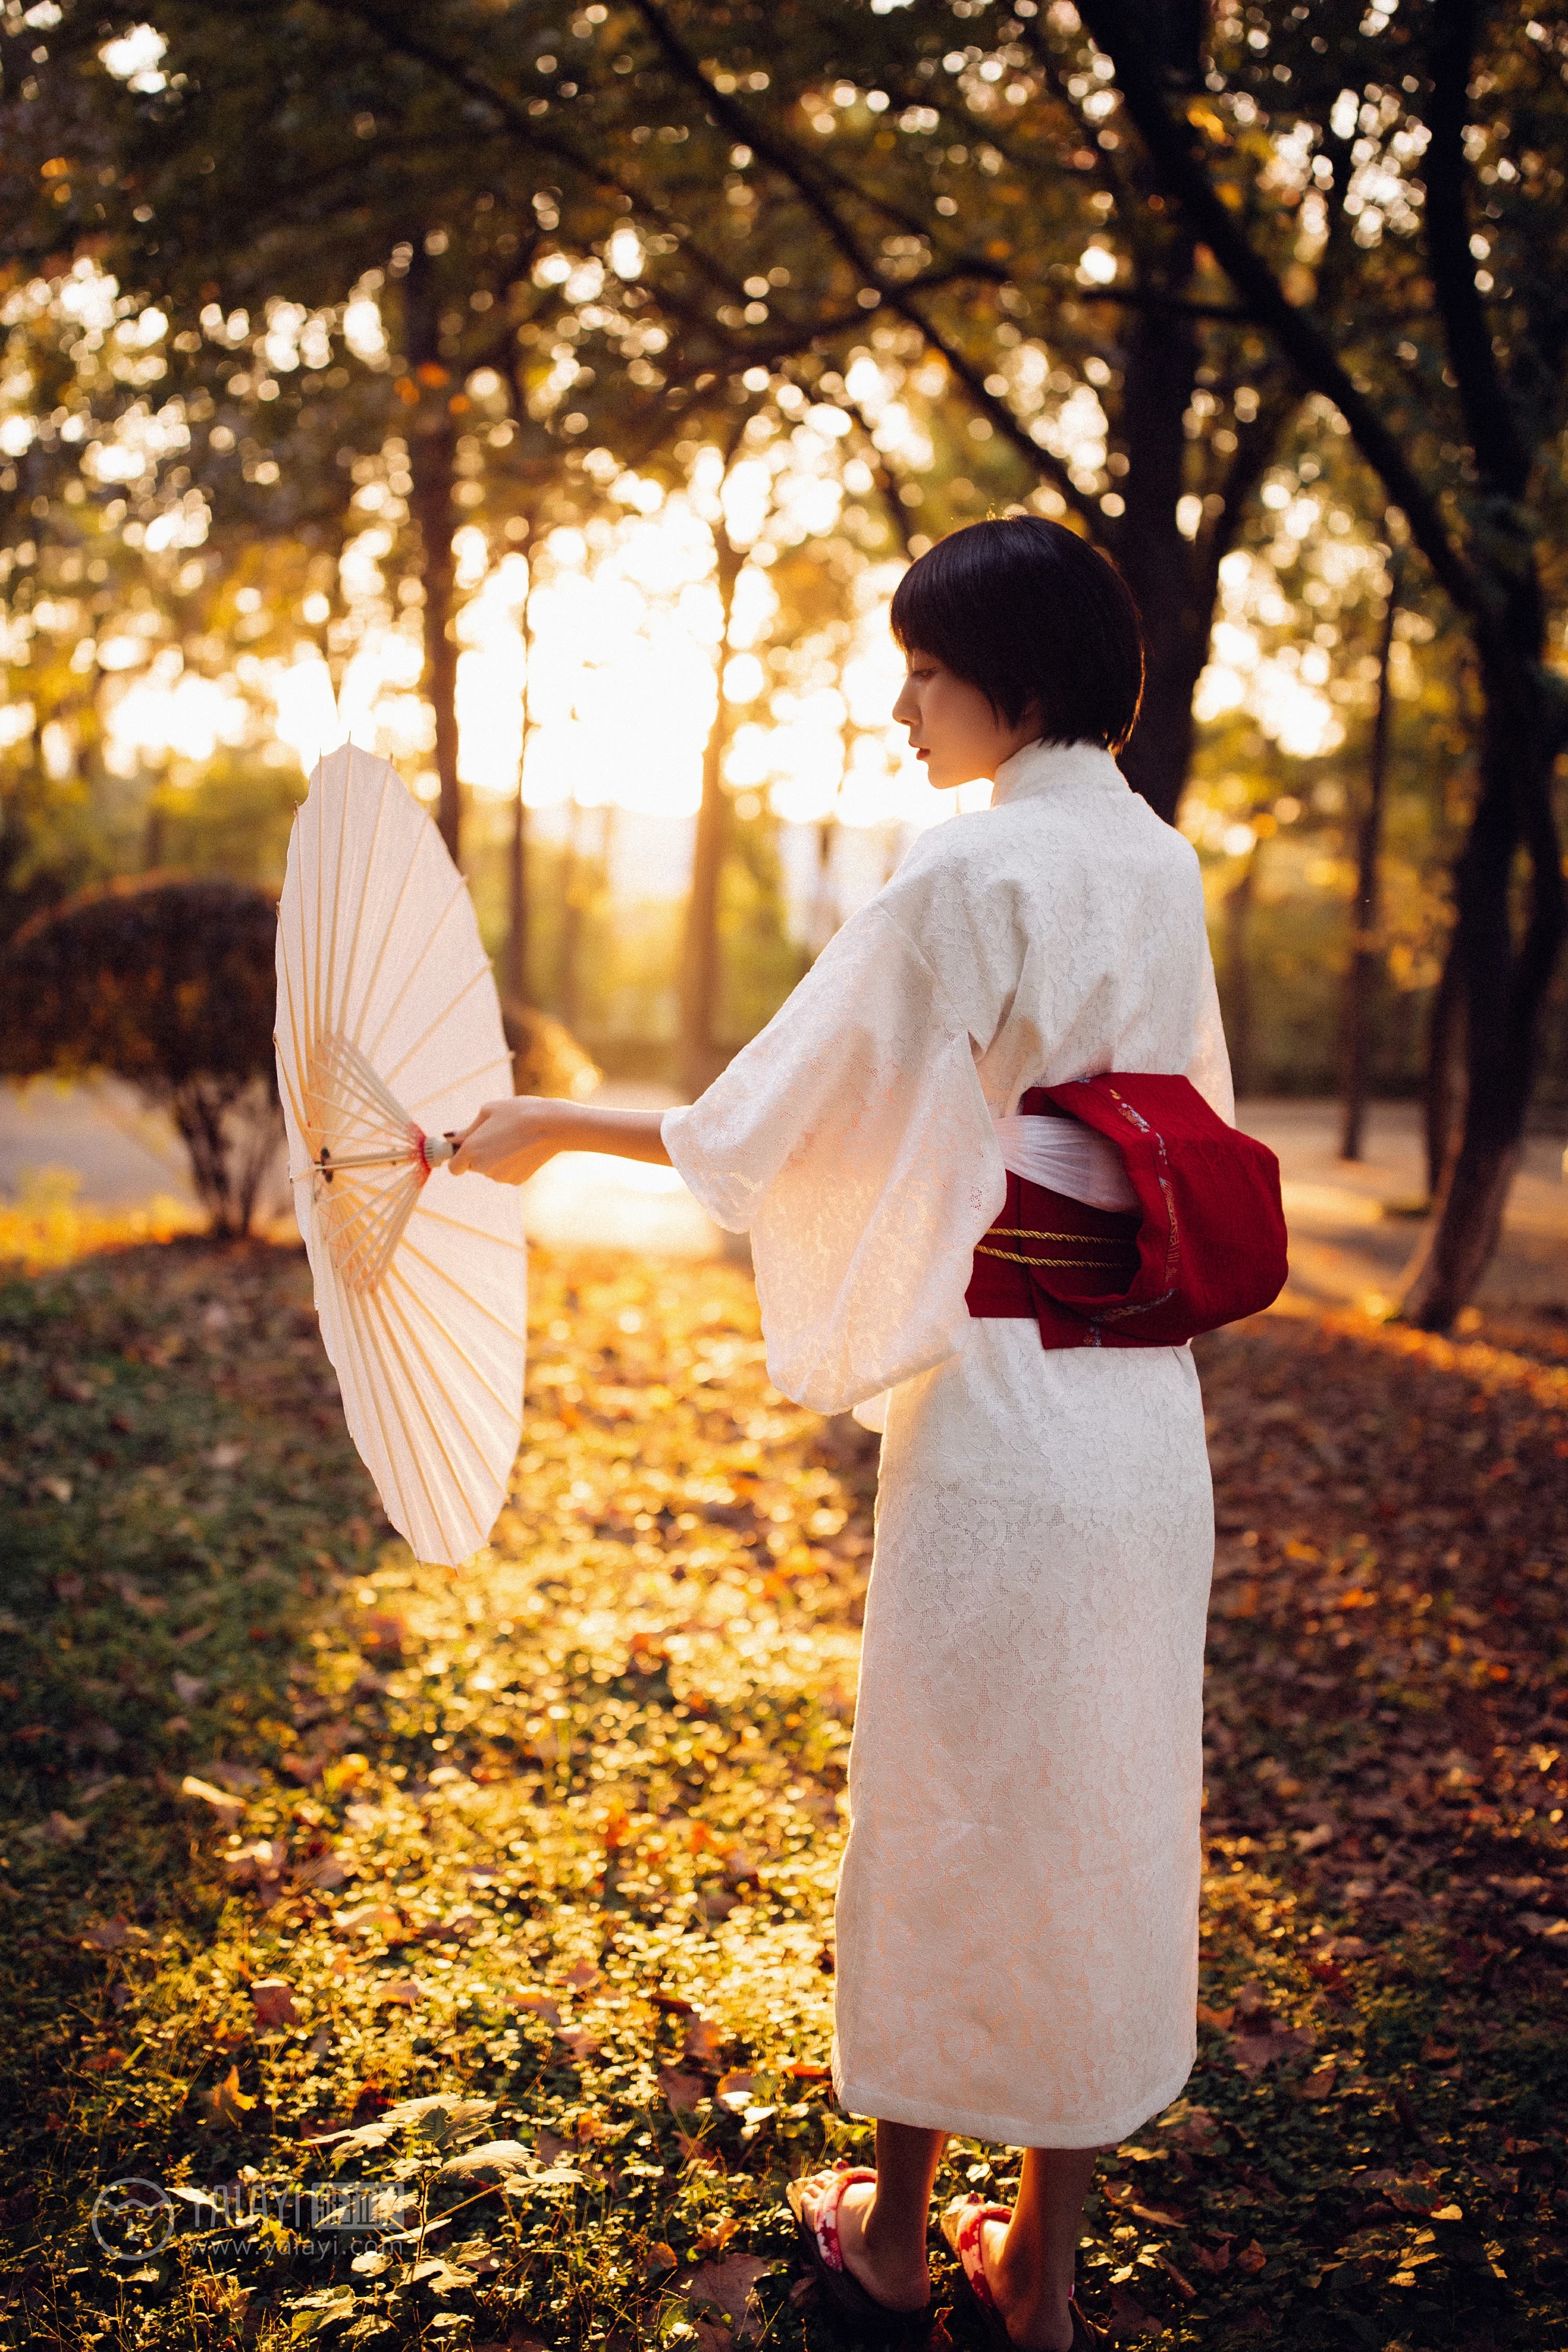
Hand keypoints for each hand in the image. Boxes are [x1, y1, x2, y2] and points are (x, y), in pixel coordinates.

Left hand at [447, 1097, 575, 1184]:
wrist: (553, 1125)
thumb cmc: (519, 1112)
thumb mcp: (489, 1111)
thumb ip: (468, 1129)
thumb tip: (452, 1139)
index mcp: (472, 1149)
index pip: (454, 1167)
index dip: (458, 1157)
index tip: (464, 1148)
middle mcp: (483, 1167)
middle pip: (473, 1166)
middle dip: (479, 1153)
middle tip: (496, 1134)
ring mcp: (501, 1176)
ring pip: (491, 1169)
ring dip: (496, 1158)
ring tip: (514, 1139)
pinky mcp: (516, 1180)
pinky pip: (506, 1172)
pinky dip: (511, 1163)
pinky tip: (523, 1149)